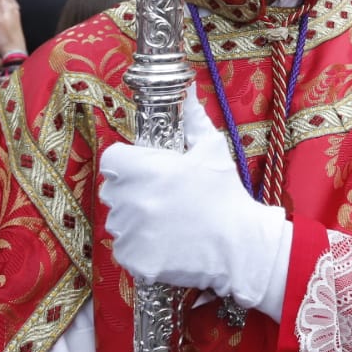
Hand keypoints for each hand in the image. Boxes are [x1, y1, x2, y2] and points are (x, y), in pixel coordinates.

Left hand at [98, 88, 290, 313]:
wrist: (240, 246)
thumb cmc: (225, 195)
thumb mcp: (212, 150)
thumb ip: (193, 120)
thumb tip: (189, 91)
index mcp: (144, 169)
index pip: (112, 159)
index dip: (126, 163)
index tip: (143, 171)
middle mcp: (131, 200)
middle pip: (112, 191)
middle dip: (130, 192)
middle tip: (159, 198)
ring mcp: (131, 232)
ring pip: (117, 222)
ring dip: (134, 221)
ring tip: (165, 223)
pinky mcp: (135, 260)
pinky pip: (125, 250)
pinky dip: (139, 249)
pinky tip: (165, 244)